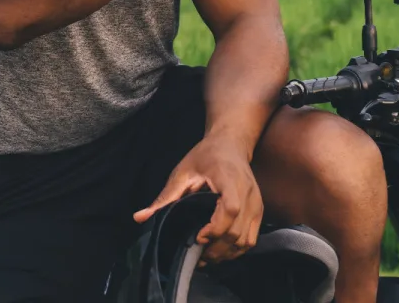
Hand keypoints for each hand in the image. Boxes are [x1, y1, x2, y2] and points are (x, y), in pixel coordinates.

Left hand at [133, 133, 263, 264]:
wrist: (230, 144)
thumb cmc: (206, 155)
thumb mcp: (183, 172)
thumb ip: (165, 197)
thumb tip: (140, 218)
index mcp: (229, 179)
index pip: (230, 209)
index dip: (215, 228)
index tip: (197, 236)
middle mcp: (248, 193)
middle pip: (238, 231)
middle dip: (216, 249)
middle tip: (195, 255)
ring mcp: (256, 203)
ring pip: (245, 240)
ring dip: (225, 253)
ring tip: (205, 256)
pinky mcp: (258, 211)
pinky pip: (250, 239)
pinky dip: (235, 250)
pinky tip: (219, 250)